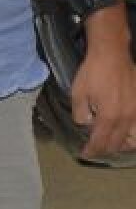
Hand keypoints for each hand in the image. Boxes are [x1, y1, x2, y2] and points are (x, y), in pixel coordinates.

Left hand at [72, 11, 135, 158]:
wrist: (112, 53)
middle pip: (117, 143)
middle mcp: (126, 118)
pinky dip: (133, 133)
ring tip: (113, 142)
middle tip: (96, 148)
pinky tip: (125, 130)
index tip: (85, 154)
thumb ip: (80, 113)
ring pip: (134, 139)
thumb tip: (85, 124)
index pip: (100, 141)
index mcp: (108, 117)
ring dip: (123, 144)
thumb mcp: (78, 93)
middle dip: (105, 149)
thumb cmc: (93, 72)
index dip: (92, 150)